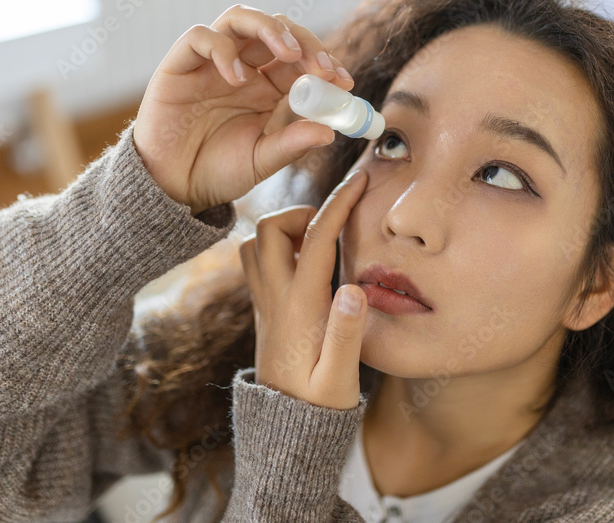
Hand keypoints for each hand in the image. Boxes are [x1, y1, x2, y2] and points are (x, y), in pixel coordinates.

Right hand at [132, 4, 354, 213]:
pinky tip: (238, 78)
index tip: (343, 80)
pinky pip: (200, 37)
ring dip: (270, 28)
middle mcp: (243, 67)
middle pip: (277, 29)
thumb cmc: (219, 171)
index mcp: (268, 86)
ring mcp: (212, 62)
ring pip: (241, 18)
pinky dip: (223, 49)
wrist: (173, 188)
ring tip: (289, 54)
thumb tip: (330, 132)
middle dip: (304, 41)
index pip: (300, 56)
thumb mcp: (263, 161)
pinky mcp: (180, 64)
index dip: (323, 61)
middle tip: (321, 66)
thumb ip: (293, 143)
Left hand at [238, 168, 368, 409]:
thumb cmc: (320, 406)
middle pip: (269, 230)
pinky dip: (277, 248)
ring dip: (283, 230)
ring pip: (254, 244)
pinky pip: (257, 263)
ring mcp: (265, 304)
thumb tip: (353, 290)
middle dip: (301, 213)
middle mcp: (276, 299)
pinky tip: (305, 263)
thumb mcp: (341, 378)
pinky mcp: (263, 311)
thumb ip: (347, 334)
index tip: (359, 181)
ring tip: (317, 243)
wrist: (287, 431)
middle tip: (331, 225)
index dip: (338, 204)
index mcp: (300, 307)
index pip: (316, 240)